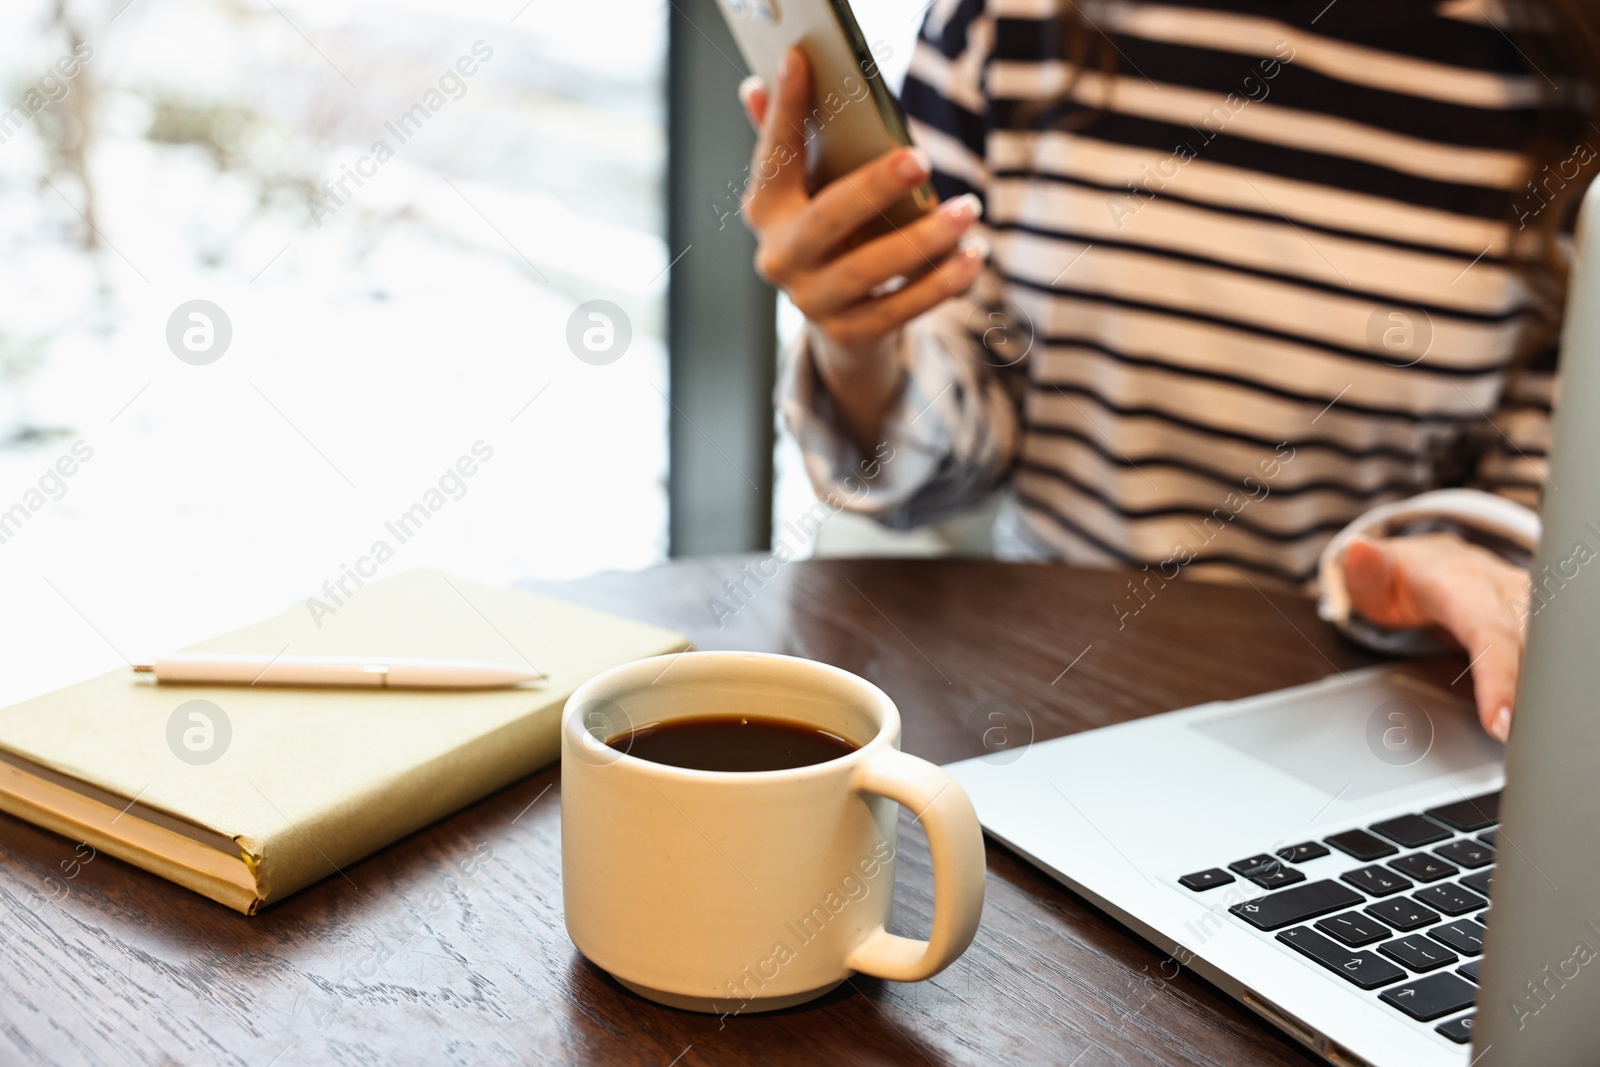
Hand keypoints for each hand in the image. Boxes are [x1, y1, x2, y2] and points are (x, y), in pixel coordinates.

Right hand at [738, 50, 984, 447]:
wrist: (838, 319)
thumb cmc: (831, 231)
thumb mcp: (808, 189)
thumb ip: (786, 143)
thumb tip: (756, 87)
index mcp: (765, 211)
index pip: (772, 156)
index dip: (784, 110)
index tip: (800, 60)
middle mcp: (779, 258)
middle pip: (826, 220)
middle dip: (873, 188)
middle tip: (921, 158)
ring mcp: (812, 300)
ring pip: (871, 271)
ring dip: (924, 241)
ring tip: (968, 210)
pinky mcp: (849, 333)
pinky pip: (901, 309)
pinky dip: (941, 283)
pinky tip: (973, 256)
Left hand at [1341, 533, 1530, 741]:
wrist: (1429, 562)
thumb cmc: (1400, 577)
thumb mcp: (1371, 574)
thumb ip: (1363, 571)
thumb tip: (1359, 551)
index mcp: (1462, 581)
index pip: (1489, 630)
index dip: (1498, 677)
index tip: (1500, 722)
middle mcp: (1504, 590)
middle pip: (1531, 646)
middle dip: (1531, 694)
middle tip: (1519, 743)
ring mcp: (1527, 604)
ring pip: (1549, 650)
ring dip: (1543, 693)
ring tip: (1531, 738)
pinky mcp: (1538, 621)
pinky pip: (1549, 654)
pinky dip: (1545, 685)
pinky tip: (1538, 718)